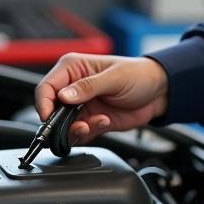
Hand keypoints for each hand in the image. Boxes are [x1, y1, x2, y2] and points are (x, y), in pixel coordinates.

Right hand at [34, 53, 169, 142]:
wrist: (159, 92)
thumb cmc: (139, 74)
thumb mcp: (115, 77)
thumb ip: (88, 87)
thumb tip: (63, 96)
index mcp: (73, 68)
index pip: (47, 87)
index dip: (44, 103)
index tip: (48, 116)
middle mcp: (73, 88)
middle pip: (51, 110)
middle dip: (59, 122)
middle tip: (75, 125)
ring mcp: (82, 106)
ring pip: (63, 126)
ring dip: (75, 130)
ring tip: (91, 125)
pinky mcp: (91, 121)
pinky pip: (80, 134)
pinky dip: (89, 133)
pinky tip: (104, 122)